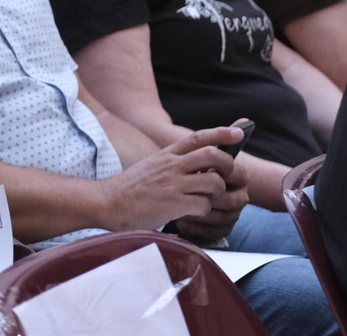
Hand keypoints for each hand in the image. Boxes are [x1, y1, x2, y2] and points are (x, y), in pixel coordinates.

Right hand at [98, 126, 242, 231]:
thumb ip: (176, 160)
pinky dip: (205, 210)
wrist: (106, 203)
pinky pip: (204, 205)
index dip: (222, 133)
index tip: (239, 133)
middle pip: (213, 156)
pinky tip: (194, 213)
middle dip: (228, 165)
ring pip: (213, 182)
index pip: (200, 137)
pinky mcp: (172, 204)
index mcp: (168, 154)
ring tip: (208, 198)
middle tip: (227, 176)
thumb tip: (204, 157)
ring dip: (217, 192)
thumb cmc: (132, 187)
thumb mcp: (154, 164)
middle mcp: (172, 166)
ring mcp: (173, 185)